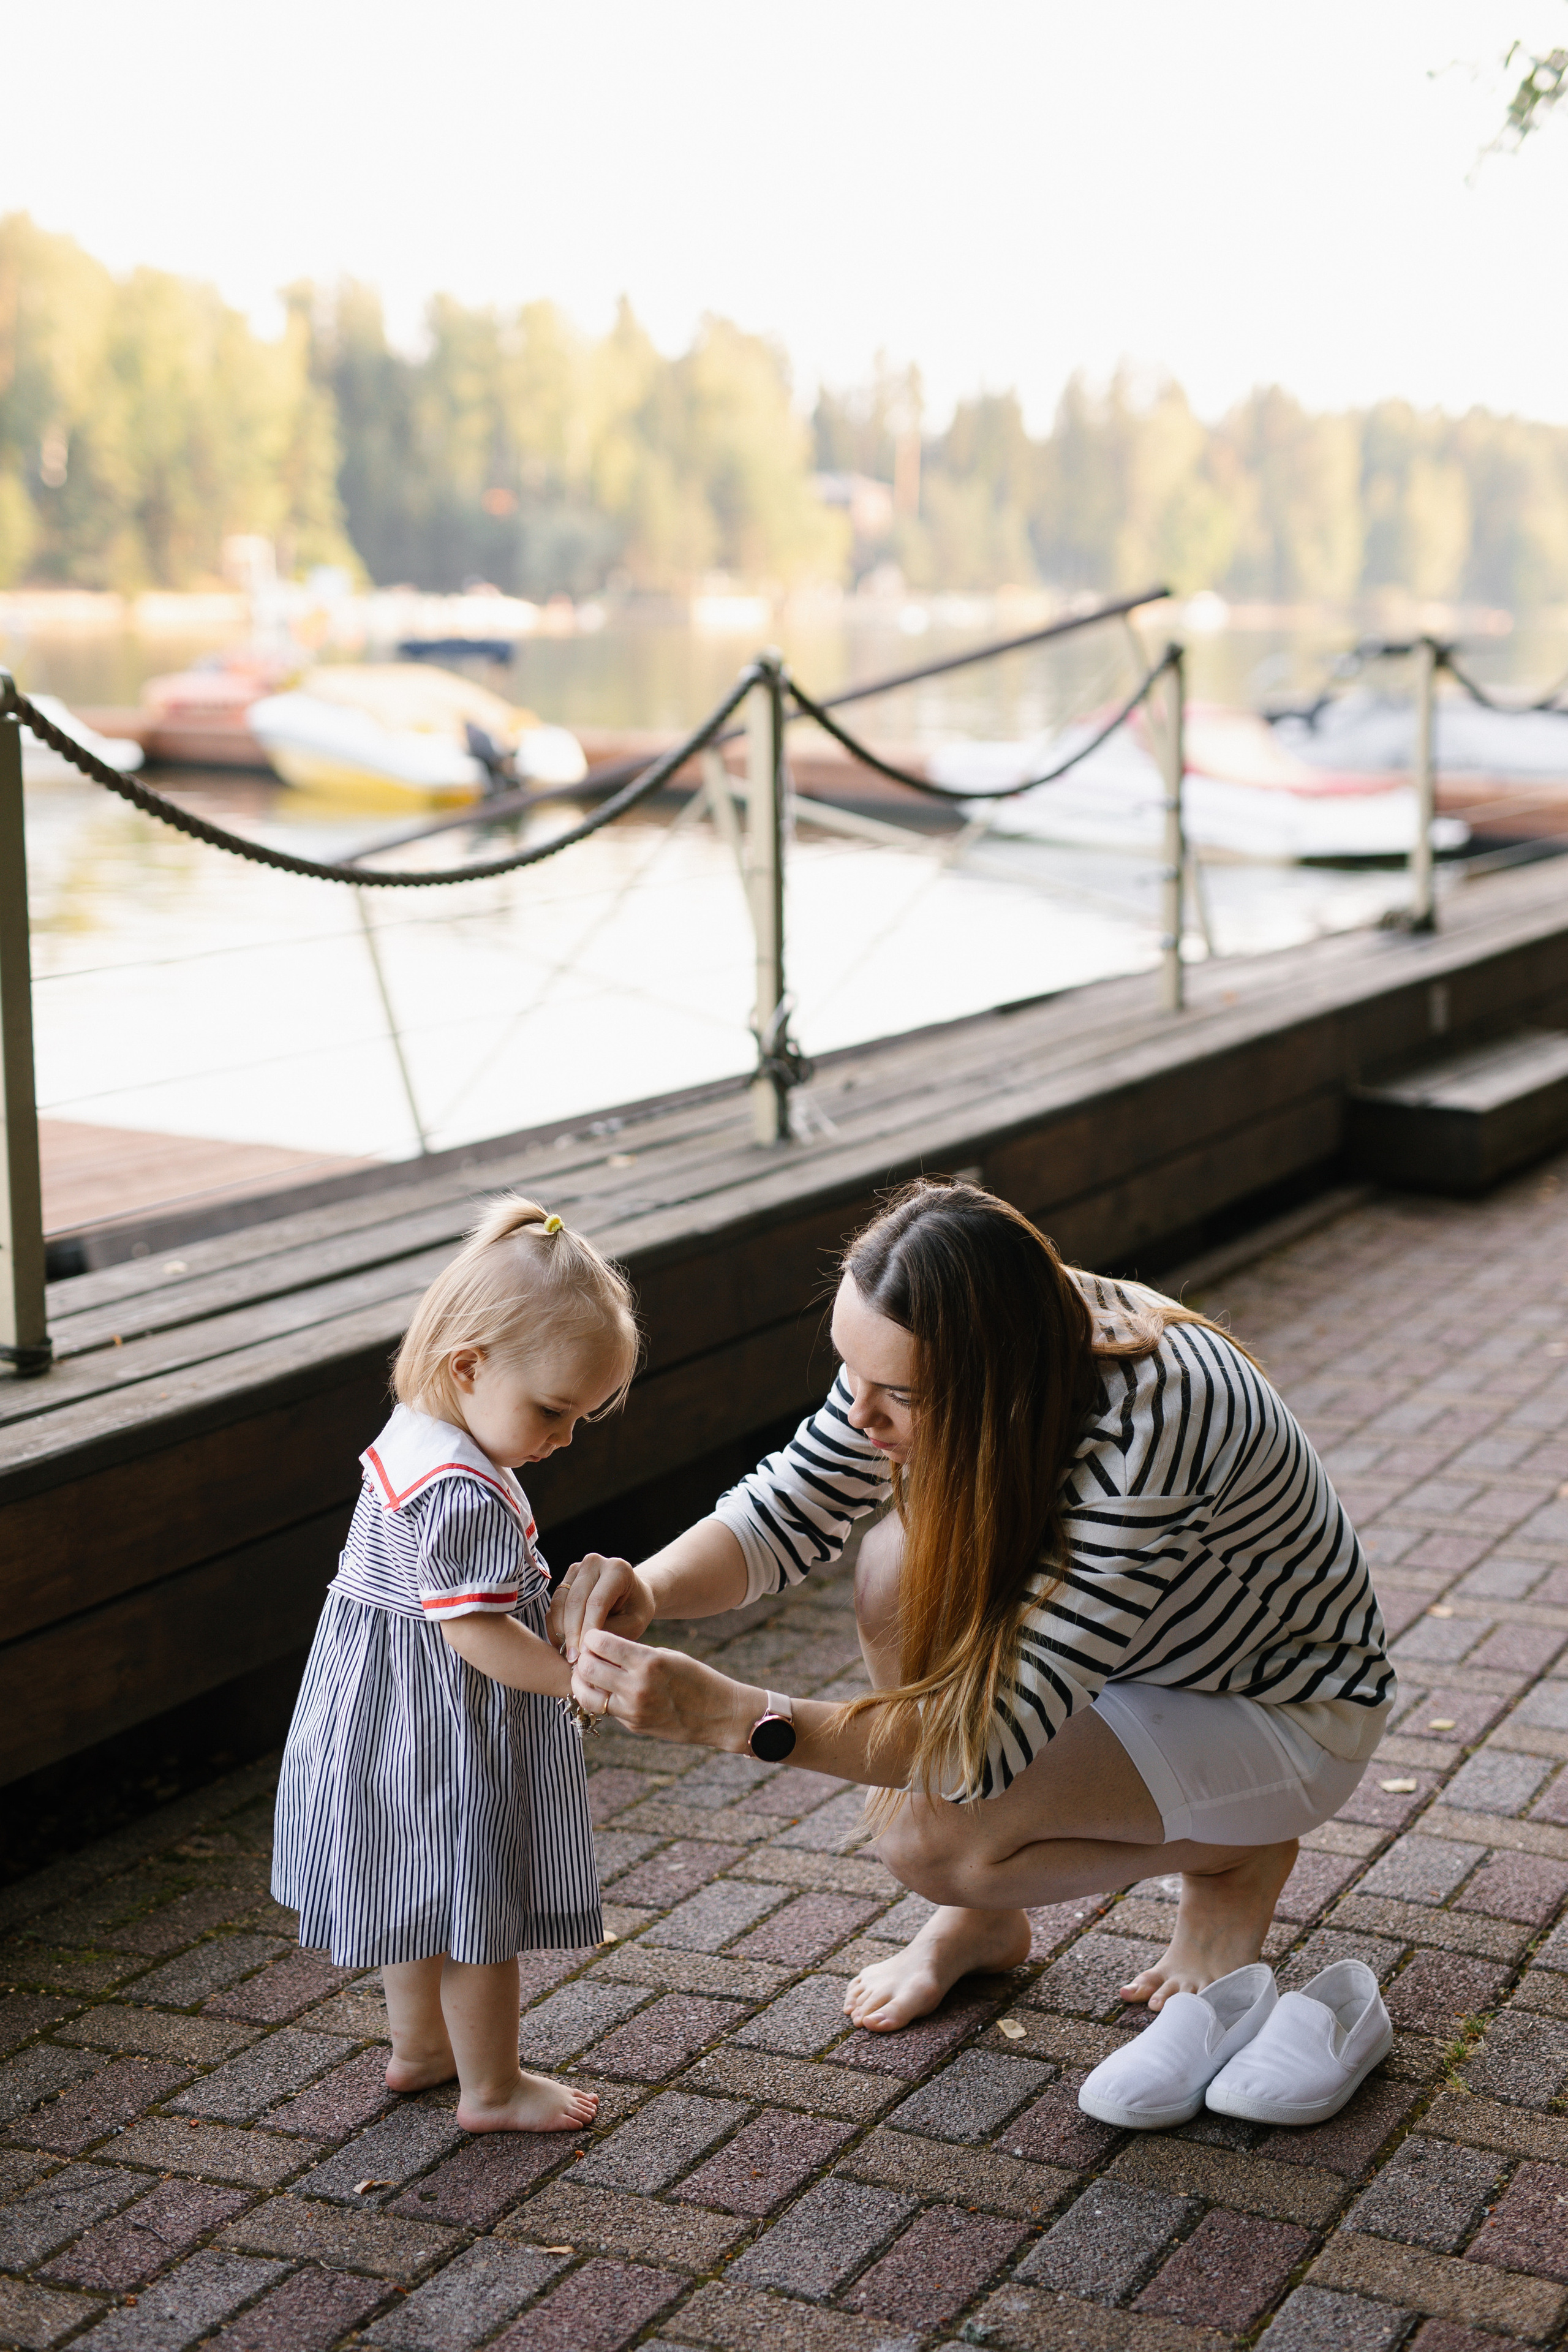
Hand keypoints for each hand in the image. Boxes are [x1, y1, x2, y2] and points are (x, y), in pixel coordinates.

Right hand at [549, 1553, 655, 1661]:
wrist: (631, 1595)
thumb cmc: (635, 1610)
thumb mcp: (634, 1623)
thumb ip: (612, 1632)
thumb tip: (585, 1646)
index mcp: (617, 1569)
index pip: (597, 1602)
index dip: (588, 1629)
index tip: (585, 1654)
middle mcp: (594, 1562)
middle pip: (575, 1601)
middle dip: (572, 1633)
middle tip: (573, 1659)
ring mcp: (576, 1569)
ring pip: (560, 1603)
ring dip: (561, 1631)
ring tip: (568, 1655)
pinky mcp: (565, 1580)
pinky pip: (554, 1605)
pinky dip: (555, 1626)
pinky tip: (562, 1645)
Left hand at [571, 1629, 761, 1752]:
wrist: (719, 1714)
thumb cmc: (695, 1678)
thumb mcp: (667, 1656)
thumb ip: (634, 1653)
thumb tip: (601, 1649)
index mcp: (648, 1662)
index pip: (601, 1643)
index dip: (593, 1636)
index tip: (594, 1635)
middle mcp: (637, 1687)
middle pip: (588, 1668)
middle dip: (583, 1657)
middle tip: (587, 1653)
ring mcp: (633, 1710)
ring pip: (588, 1694)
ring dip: (582, 1681)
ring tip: (588, 1673)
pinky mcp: (633, 1725)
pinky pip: (605, 1708)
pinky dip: (599, 1696)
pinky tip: (605, 1688)